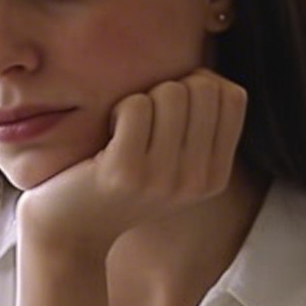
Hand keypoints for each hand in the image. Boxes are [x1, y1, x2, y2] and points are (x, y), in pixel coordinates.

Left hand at [16, 69, 246, 257]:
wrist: (71, 230)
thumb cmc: (122, 181)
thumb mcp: (175, 164)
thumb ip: (201, 126)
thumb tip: (207, 74)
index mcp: (216, 177)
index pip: (234, 96)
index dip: (201, 83)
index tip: (171, 106)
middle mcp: (197, 181)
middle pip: (203, 88)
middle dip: (169, 88)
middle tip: (145, 120)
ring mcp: (163, 179)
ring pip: (171, 93)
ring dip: (142, 99)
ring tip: (125, 130)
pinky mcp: (126, 171)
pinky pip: (137, 105)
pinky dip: (119, 109)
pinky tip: (108, 135)